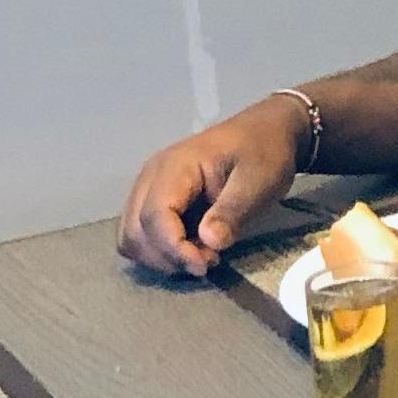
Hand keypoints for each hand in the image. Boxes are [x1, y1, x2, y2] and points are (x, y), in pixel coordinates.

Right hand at [117, 98, 303, 278]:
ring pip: (131, 238)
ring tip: (201, 256)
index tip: (206, 264)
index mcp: (175, 166)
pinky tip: (191, 250)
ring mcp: (148, 189)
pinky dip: (160, 252)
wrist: (265, 133)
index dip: (173, 248)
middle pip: (135, 231)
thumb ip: (233, 210)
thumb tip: (208, 241)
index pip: (154, 215)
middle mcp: (151, 177)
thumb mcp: (258, 180)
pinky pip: (140, 236)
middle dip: (167, 257)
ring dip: (161, 258)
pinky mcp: (154, 201)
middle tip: (209, 260)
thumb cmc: (264, 153)